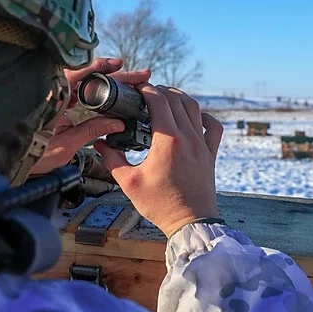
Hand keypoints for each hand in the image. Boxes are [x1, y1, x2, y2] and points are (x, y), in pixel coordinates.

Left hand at [30, 58, 150, 174]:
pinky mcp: (58, 103)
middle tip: (138, 75)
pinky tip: (114, 88)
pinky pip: (79, 89)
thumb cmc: (36, 155)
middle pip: (86, 76)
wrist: (17, 163)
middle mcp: (53, 93)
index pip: (76, 74)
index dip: (98, 67)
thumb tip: (117, 123)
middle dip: (114, 74)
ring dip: (108, 80)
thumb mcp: (67, 144)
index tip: (117, 64)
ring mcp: (56, 97)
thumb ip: (92, 130)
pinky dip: (97, 88)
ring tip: (131, 80)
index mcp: (51, 99)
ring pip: (85, 81)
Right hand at [95, 84, 223, 236]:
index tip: (135, 89)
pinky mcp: (211, 153)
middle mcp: (188, 137)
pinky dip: (203, 116)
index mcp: (168, 141)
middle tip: (145, 94)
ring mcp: (202, 144)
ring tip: (165, 98)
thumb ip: (112, 160)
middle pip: (176, 99)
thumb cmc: (160, 205)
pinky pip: (213, 126)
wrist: (190, 222)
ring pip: (194, 107)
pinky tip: (193, 118)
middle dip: (160, 91)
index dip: (146, 89)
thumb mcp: (129, 183)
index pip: (158, 101)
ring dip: (179, 98)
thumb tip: (99, 143)